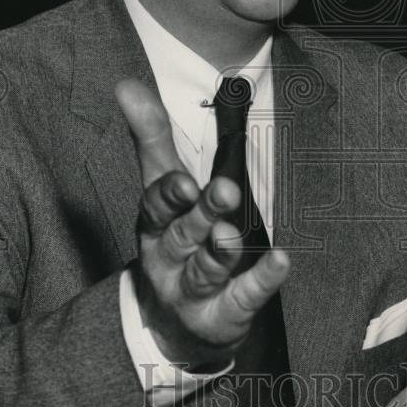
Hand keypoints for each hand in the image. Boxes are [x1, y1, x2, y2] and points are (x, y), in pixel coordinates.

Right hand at [115, 77, 289, 368]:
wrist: (175, 322)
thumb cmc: (173, 238)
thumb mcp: (162, 188)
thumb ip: (152, 138)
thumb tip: (126, 84)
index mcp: (154, 225)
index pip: (157, 207)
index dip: (170, 195)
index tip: (186, 181)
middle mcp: (168, 258)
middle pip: (184, 234)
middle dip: (203, 213)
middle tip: (227, 191)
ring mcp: (192, 291)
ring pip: (205, 269)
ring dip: (221, 251)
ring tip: (235, 234)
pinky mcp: (222, 315)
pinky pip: (242, 299)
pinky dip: (260, 281)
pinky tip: (281, 261)